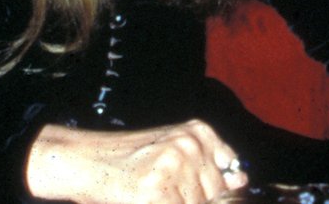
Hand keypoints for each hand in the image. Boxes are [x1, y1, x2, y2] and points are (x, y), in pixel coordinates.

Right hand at [25, 121, 247, 203]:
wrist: (86, 160)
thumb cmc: (129, 158)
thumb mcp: (174, 149)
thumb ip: (210, 164)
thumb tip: (242, 181)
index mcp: (199, 131)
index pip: (230, 177)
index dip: (214, 194)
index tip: (194, 192)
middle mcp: (190, 144)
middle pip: (214, 196)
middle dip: (192, 200)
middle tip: (162, 189)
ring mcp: (175, 167)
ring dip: (177, 203)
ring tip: (152, 194)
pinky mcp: (158, 191)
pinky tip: (145, 198)